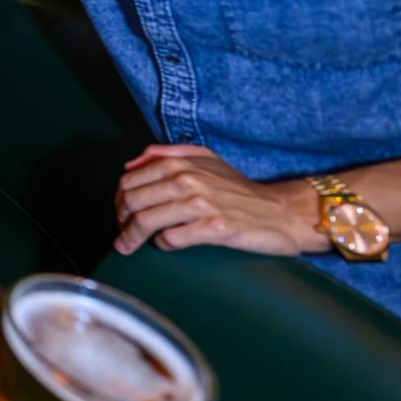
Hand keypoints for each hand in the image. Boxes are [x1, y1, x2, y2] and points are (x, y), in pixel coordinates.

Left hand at [114, 144, 318, 255]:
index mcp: (180, 163)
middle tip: (121, 234)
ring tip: (127, 247)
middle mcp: (187, 180)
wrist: (281, 211)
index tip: (120, 213)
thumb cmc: (240, 188)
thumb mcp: (206, 158)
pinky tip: (166, 245)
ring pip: (146, 221)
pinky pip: (171, 239)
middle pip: (132, 202)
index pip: (130, 181)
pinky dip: (162, 244)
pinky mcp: (214, 228)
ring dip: (132, 238)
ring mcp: (201, 204)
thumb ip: (166, 154)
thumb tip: (131, 163)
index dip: (119, 199)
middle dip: (120, 221)